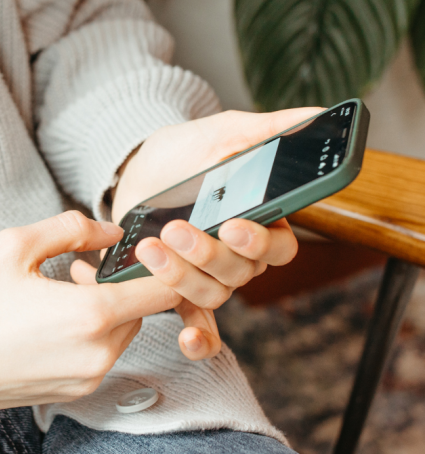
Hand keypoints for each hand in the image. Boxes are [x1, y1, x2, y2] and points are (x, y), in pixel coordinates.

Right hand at [0, 211, 184, 419]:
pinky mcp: (74, 392)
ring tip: (62, 292)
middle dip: (122, 285)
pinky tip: (53, 320)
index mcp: (90, 315)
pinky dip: (91, 334)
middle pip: (146, 311)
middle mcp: (98, 353)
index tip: (145, 250)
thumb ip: (72, 228)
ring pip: (124, 333)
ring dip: (106, 309)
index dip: (165, 265)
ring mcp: (88, 377)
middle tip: (79, 268)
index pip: (165, 290)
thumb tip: (111, 231)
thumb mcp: (14, 246)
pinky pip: (102, 355)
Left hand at [107, 108, 323, 357]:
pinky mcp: (178, 287)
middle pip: (240, 272)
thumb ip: (267, 130)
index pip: (278, 246)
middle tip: (176, 230)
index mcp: (261, 222)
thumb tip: (317, 115)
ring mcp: (208, 274)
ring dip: (182, 277)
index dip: (259, 241)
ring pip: (213, 293)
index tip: (232, 225)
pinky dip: (198, 337)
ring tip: (151, 249)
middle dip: (206, 253)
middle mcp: (239, 255)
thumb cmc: (185, 152)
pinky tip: (187, 338)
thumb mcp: (223, 133)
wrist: (136, 169)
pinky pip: (198, 322)